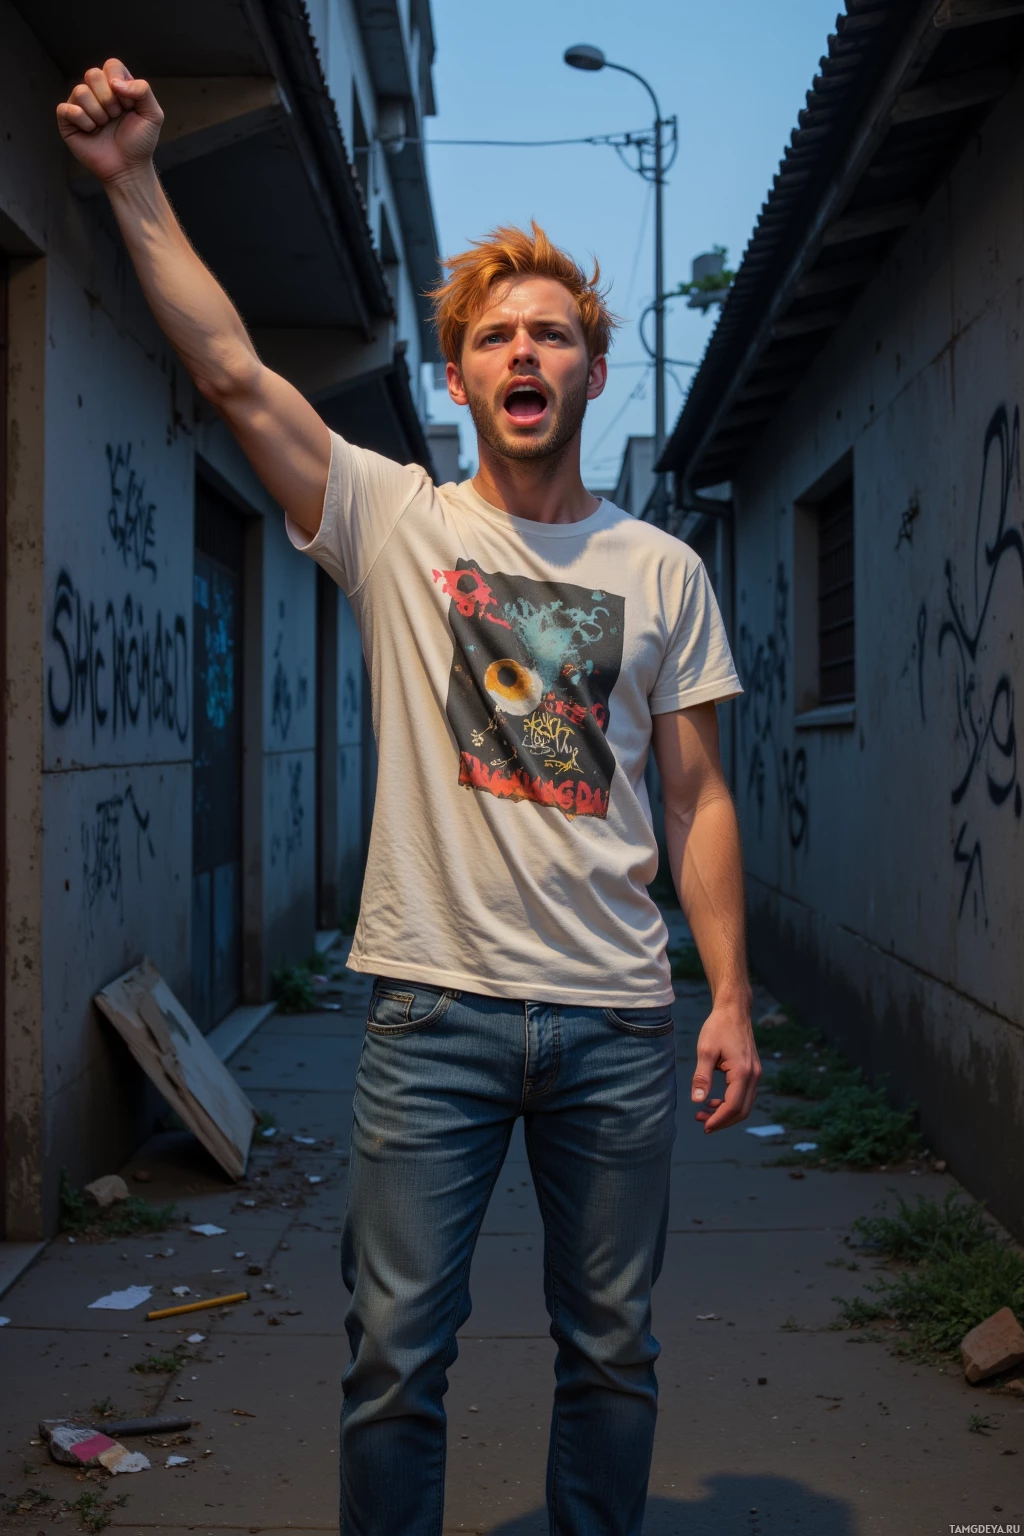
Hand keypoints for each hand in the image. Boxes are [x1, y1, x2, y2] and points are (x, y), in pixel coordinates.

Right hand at [56, 60, 163, 184]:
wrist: (129, 168)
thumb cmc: (141, 143)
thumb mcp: (153, 115)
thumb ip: (143, 90)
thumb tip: (115, 83)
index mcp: (116, 86)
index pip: (111, 65)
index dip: (119, 83)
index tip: (128, 105)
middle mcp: (96, 92)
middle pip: (92, 74)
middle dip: (108, 99)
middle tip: (115, 117)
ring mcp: (80, 105)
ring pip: (80, 91)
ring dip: (97, 113)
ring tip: (104, 126)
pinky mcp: (68, 120)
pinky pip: (66, 108)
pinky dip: (83, 121)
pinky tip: (91, 131)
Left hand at [691, 998, 760, 1132]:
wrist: (734, 1010)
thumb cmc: (719, 1027)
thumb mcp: (705, 1051)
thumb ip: (702, 1077)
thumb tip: (697, 1101)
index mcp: (743, 1072)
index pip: (732, 1106)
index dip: (718, 1120)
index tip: (704, 1126)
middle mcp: (754, 1076)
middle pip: (742, 1110)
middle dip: (722, 1121)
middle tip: (702, 1123)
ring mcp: (755, 1074)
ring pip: (745, 1104)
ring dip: (726, 1113)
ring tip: (704, 1113)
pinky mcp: (752, 1071)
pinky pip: (744, 1094)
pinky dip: (731, 1102)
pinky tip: (714, 1101)